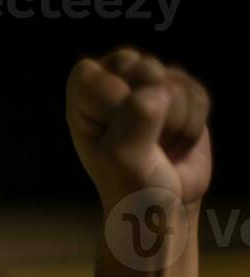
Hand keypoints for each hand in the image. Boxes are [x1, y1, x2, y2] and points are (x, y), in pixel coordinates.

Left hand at [67, 49, 210, 213]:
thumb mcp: (121, 158)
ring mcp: (149, 85)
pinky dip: (193, 124)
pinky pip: (198, 93)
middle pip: (141, 67)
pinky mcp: (183, 92)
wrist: (164, 206)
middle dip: (152, 111)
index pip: (91, 73)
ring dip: (174, 124)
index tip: (116, 133)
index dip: (112, 101)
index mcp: (83, 99)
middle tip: (142, 141)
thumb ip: (133, 120)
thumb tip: (157, 92)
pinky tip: (177, 143)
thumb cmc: (131, 186)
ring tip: (158, 147)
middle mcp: (113, 85)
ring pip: (174, 82)